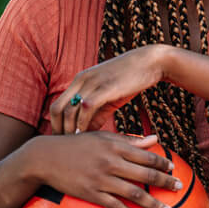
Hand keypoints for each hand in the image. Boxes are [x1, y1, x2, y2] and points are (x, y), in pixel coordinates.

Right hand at [23, 132, 179, 207]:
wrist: (45, 157)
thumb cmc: (78, 145)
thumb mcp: (104, 138)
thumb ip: (131, 140)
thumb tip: (156, 139)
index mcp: (116, 147)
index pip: (147, 156)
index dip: (163, 163)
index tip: (173, 169)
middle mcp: (111, 163)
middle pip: (145, 175)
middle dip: (165, 182)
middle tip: (179, 188)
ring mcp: (101, 180)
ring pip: (134, 193)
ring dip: (153, 204)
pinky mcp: (90, 194)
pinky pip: (114, 207)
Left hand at [50, 45, 167, 133]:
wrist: (152, 62)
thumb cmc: (133, 79)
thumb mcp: (111, 95)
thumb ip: (99, 112)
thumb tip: (89, 130)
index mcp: (80, 80)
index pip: (57, 105)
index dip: (57, 125)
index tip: (64, 140)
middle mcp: (81, 80)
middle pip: (57, 109)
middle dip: (59, 129)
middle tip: (67, 145)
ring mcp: (92, 83)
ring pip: (69, 110)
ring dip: (71, 129)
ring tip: (78, 143)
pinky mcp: (105, 87)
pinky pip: (86, 107)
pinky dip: (84, 123)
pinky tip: (89, 133)